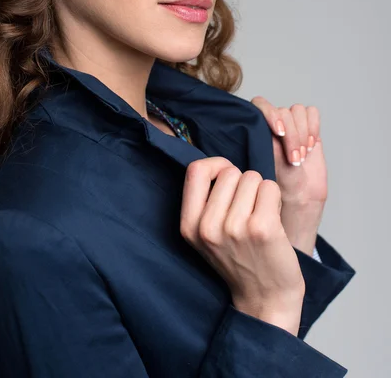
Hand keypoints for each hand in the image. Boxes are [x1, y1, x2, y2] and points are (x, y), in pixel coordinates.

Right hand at [180, 156, 304, 330]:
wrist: (265, 300)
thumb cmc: (240, 260)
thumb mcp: (207, 234)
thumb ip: (207, 201)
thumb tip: (222, 164)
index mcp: (189, 226)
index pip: (195, 170)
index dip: (215, 166)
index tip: (227, 179)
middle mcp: (207, 227)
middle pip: (230, 171)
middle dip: (243, 183)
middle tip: (247, 211)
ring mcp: (234, 228)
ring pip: (252, 177)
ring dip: (261, 192)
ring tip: (259, 218)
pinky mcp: (262, 228)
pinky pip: (270, 187)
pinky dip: (275, 200)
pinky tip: (272, 223)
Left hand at [250, 97, 327, 205]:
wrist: (301, 192)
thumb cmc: (280, 182)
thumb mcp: (269, 164)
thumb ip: (268, 143)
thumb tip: (265, 125)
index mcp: (257, 127)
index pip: (259, 104)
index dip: (270, 114)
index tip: (279, 134)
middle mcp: (273, 121)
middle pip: (283, 111)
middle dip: (292, 137)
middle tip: (295, 159)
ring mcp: (291, 123)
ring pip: (298, 110)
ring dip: (303, 133)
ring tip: (303, 155)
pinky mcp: (308, 126)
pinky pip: (312, 112)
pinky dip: (314, 127)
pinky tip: (311, 146)